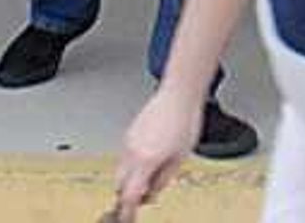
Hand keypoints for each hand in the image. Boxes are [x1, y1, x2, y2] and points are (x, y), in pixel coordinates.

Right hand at [108, 86, 200, 221]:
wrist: (179, 94)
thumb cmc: (184, 121)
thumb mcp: (179, 158)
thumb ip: (163, 180)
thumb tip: (152, 194)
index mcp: (146, 161)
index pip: (130, 195)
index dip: (127, 212)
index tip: (128, 219)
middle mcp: (132, 152)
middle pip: (120, 185)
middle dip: (128, 195)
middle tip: (143, 198)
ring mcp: (128, 141)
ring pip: (121, 170)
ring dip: (131, 179)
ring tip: (152, 175)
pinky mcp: (129, 133)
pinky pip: (126, 156)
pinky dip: (133, 165)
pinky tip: (149, 159)